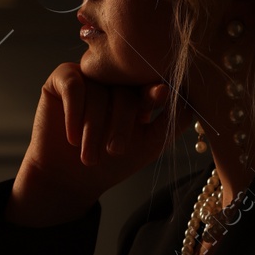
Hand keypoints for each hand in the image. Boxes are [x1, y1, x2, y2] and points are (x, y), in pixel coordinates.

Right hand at [6, 64, 183, 226]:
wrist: (68, 178)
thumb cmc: (111, 162)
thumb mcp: (150, 143)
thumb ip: (173, 120)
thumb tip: (193, 97)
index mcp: (137, 89)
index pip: (149, 82)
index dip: (152, 92)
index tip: (156, 101)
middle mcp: (114, 79)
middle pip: (124, 89)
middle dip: (121, 122)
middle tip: (115, 151)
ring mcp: (89, 76)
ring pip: (98, 91)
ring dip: (94, 127)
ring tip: (88, 155)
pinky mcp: (61, 78)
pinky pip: (73, 85)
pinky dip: (75, 112)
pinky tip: (72, 137)